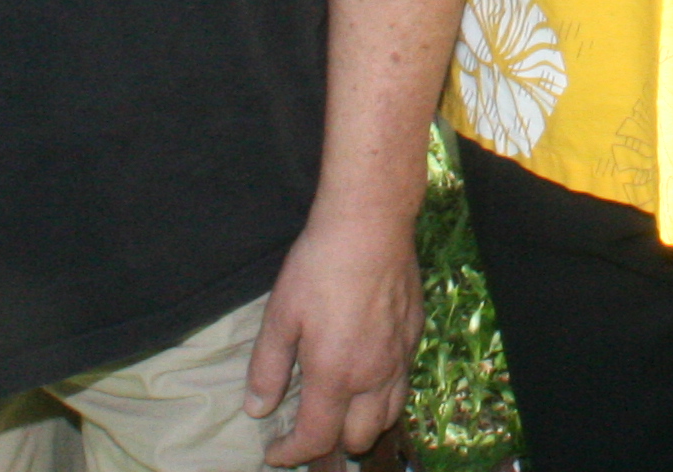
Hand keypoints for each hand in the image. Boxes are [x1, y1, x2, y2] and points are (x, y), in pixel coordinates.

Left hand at [247, 208, 420, 467]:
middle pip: (360, 438)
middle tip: (308, 430)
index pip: (317, 439)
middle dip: (332, 445)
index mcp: (336, 375)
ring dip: (364, 424)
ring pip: (390, 415)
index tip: (274, 452)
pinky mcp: (414, 334)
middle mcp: (374, 375)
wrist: (371, 223)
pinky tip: (368, 372)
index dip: (292, 453)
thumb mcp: (280, 316)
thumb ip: (268, 368)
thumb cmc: (319, 266)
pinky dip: (384, 393)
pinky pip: (403, 381)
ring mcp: (399, 356)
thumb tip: (257, 409)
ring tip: (342, 411)